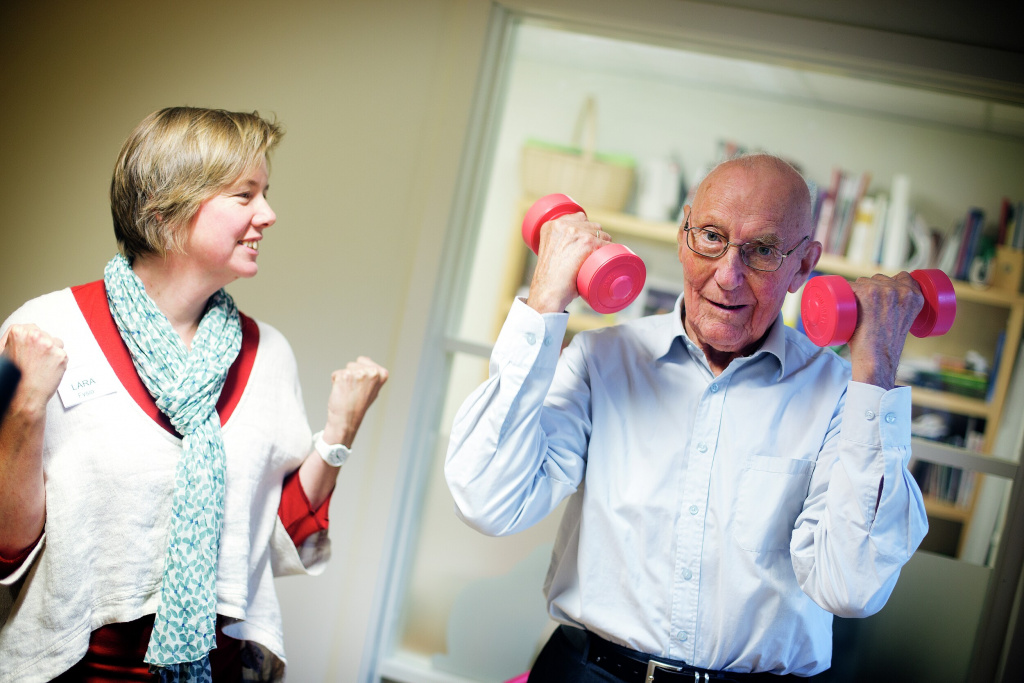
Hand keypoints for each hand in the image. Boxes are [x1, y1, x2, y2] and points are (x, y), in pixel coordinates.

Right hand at [1, 324, 67, 419]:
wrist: (23, 396)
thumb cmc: (12, 378)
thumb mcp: (3, 353)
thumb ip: (13, 340)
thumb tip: (19, 333)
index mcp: (19, 332)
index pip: (31, 328)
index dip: (31, 340)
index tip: (30, 348)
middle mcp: (35, 336)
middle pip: (45, 334)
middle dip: (42, 345)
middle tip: (35, 360)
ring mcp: (50, 345)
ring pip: (56, 343)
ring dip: (52, 352)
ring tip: (41, 366)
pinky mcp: (61, 355)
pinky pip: (63, 355)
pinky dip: (58, 362)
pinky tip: (48, 370)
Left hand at [321, 356, 388, 446]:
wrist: (346, 420)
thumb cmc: (358, 406)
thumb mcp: (373, 389)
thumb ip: (371, 373)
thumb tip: (366, 359)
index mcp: (382, 374)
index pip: (364, 360)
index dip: (360, 374)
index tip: (362, 387)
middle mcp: (372, 373)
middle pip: (354, 364)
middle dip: (352, 375)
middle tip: (355, 392)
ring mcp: (358, 374)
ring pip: (345, 369)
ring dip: (344, 379)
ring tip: (349, 393)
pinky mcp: (344, 376)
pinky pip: (336, 374)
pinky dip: (336, 382)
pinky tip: (341, 393)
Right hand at [525, 212, 610, 313]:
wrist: (548, 292)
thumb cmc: (548, 281)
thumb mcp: (547, 255)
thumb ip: (558, 246)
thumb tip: (571, 251)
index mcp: (551, 226)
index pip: (578, 217)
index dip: (586, 228)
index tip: (586, 240)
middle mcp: (562, 225)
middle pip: (592, 225)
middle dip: (596, 237)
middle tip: (593, 255)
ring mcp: (575, 233)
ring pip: (602, 234)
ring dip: (604, 245)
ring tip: (600, 259)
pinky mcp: (587, 242)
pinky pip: (608, 245)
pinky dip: (612, 253)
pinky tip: (612, 258)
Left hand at [846, 272, 924, 389]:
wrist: (877, 359)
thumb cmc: (886, 346)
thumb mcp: (903, 323)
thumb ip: (900, 309)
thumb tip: (888, 306)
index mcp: (916, 297)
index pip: (902, 277)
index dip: (889, 284)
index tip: (880, 296)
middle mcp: (902, 291)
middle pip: (878, 279)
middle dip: (870, 288)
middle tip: (865, 309)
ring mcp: (885, 291)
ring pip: (863, 281)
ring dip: (856, 291)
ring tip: (856, 311)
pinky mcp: (868, 293)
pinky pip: (850, 286)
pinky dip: (844, 293)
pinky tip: (844, 303)